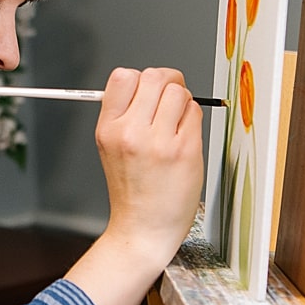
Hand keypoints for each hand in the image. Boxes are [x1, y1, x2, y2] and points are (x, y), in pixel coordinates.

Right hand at [94, 67, 204, 266]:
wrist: (143, 228)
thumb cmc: (132, 189)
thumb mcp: (111, 146)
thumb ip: (124, 113)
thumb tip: (150, 84)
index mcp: (108, 128)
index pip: (123, 76)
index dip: (141, 78)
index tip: (149, 90)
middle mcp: (130, 132)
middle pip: (155, 77)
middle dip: (167, 83)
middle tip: (169, 101)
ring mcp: (159, 141)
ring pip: (178, 91)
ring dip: (182, 101)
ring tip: (176, 124)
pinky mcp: (184, 150)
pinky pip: (195, 112)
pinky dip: (192, 119)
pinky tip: (184, 138)